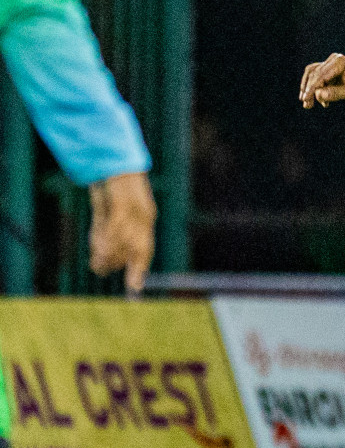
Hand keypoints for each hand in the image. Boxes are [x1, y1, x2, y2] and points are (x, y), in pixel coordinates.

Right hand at [88, 172, 156, 295]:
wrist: (111, 158)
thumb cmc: (109, 184)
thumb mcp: (107, 210)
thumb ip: (105, 230)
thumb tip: (99, 257)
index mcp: (145, 217)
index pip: (145, 249)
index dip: (139, 269)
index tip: (134, 289)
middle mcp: (145, 215)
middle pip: (139, 248)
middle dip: (121, 263)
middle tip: (101, 269)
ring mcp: (137, 208)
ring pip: (127, 239)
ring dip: (111, 254)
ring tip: (97, 263)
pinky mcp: (124, 201)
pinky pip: (117, 226)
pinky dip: (108, 239)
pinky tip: (98, 249)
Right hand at [300, 53, 344, 107]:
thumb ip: (336, 93)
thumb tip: (318, 94)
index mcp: (338, 62)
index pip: (320, 76)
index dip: (311, 88)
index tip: (305, 100)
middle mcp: (333, 60)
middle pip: (313, 75)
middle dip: (309, 91)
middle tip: (306, 105)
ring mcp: (331, 64)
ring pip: (313, 76)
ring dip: (310, 90)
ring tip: (308, 105)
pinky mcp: (331, 71)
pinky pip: (319, 79)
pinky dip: (317, 90)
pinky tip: (323, 102)